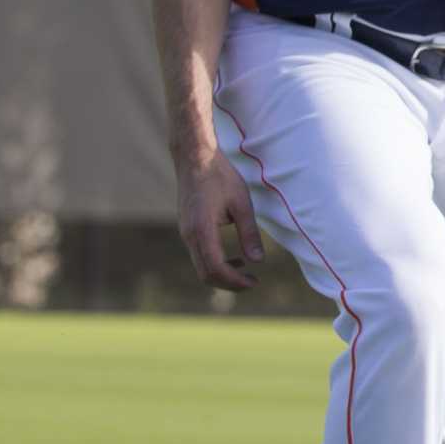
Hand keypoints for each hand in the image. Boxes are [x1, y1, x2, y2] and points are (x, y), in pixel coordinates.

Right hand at [176, 151, 263, 291]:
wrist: (194, 159)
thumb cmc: (220, 177)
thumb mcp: (242, 204)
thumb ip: (249, 233)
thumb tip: (258, 261)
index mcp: (202, 230)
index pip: (216, 268)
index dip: (235, 281)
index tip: (254, 282)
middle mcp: (189, 235)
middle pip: (206, 274)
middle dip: (229, 284)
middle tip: (253, 283)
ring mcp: (185, 233)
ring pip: (201, 267)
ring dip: (223, 275)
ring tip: (246, 273)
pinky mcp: (187, 229)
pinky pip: (199, 255)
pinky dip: (216, 263)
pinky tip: (235, 259)